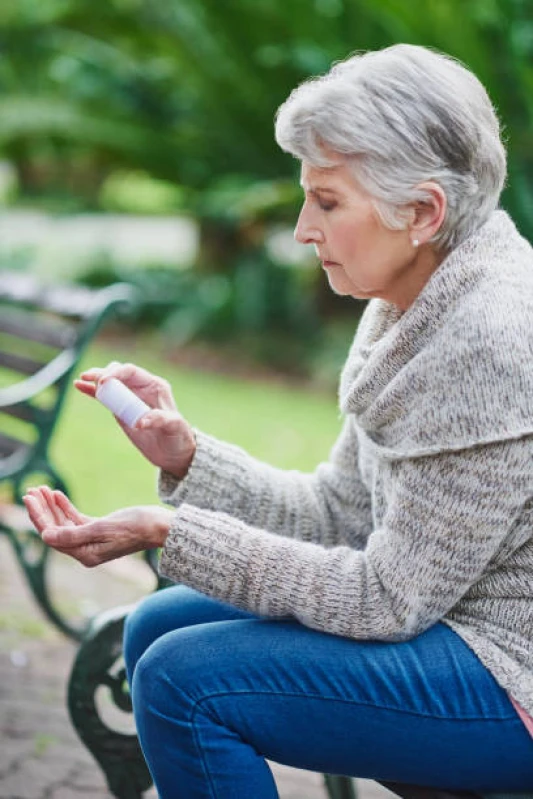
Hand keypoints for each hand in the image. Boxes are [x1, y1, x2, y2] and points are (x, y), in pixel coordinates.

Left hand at [23, 486, 173, 567]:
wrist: (161, 526)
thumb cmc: (137, 526)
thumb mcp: (104, 528)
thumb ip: (74, 534)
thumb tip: (46, 536)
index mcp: (85, 553)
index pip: (53, 535)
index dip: (39, 517)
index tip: (30, 498)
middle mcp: (86, 550)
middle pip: (56, 529)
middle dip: (42, 510)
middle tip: (31, 490)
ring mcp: (92, 540)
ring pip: (64, 523)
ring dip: (52, 507)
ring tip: (41, 489)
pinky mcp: (99, 530)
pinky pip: (76, 519)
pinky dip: (66, 507)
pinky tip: (57, 495)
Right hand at [75, 361, 195, 478]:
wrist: (173, 452)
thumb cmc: (178, 436)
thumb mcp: (174, 427)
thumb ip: (159, 420)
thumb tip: (140, 421)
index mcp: (154, 385)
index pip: (131, 372)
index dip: (116, 373)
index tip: (104, 382)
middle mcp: (141, 388)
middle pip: (118, 372)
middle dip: (103, 373)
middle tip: (91, 380)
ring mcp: (129, 398)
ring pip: (109, 382)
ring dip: (95, 379)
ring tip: (82, 380)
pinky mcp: (120, 409)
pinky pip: (104, 396)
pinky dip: (92, 391)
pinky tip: (78, 385)